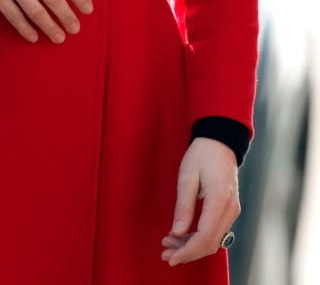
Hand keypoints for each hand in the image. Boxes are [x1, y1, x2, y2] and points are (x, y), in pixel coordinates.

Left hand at [161, 138, 239, 265]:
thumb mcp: (187, 177)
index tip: (170, 257)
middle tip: (165, 254)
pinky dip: (199, 238)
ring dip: (192, 247)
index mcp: (220, 201)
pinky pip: (216, 232)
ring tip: (170, 245)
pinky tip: (183, 236)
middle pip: (210, 244)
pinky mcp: (229, 210)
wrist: (220, 141)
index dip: (187, 251)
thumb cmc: (202, 155)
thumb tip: (177, 232)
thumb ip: (183, 206)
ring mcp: (232, 211)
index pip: (205, 237)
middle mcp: (230, 210)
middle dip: (187, 253)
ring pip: (213, 240)